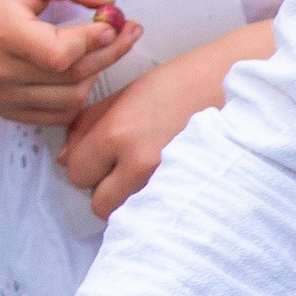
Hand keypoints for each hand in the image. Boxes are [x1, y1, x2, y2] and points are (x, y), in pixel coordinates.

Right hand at [0, 0, 135, 124]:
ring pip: (71, 99)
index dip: (94, 39)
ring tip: (100, 49)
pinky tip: (80, 71)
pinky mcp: (6, 108)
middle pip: (71, 76)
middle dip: (108, 53)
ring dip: (94, 74)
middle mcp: (0, 71)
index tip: (113, 19)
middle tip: (127, 32)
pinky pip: (58, 114)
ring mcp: (2, 95)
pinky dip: (76, 96)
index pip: (60, 53)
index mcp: (2, 33)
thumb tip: (108, 1)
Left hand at [61, 36, 238, 220]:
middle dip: (104, 188)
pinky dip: (155, 203)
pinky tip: (163, 180)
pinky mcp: (190, 192)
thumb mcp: (124, 94)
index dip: (84, 165)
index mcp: (119, 133)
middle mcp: (140, 161)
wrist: (232, 85)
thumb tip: (64, 158)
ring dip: (130, 199)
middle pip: (99, 203)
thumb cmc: (180, 83)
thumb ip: (87, 126)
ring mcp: (167, 181)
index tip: (95, 158)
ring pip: (128, 213)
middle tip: (119, 168)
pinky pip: (157, 213)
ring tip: (144, 172)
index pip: (76, 173)